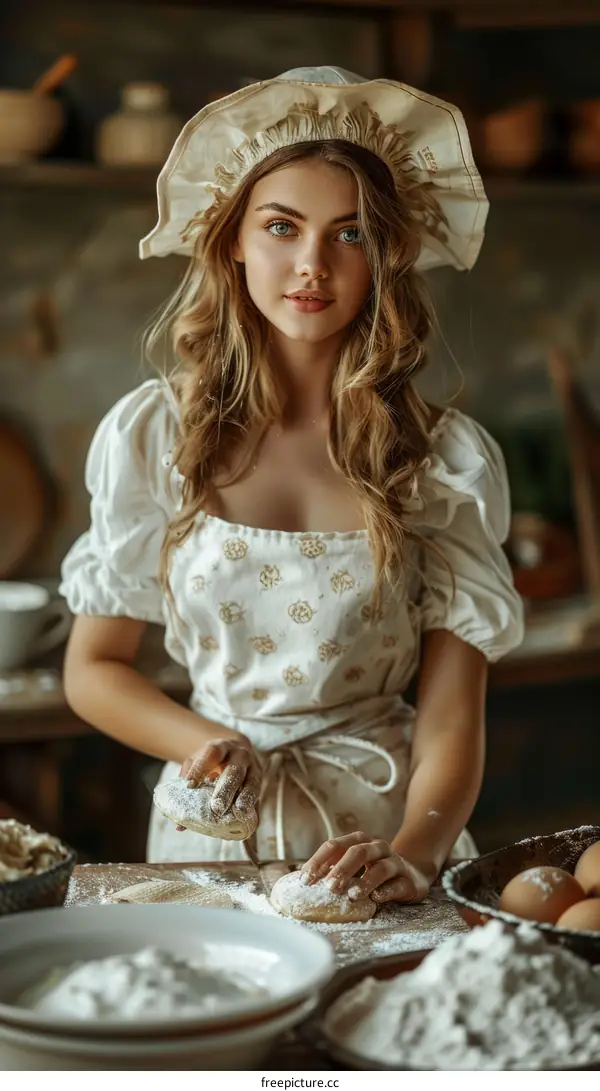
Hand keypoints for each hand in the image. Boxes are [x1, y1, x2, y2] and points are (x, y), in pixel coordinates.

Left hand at [177, 735, 261, 827]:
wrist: (235, 749)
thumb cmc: (211, 760)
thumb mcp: (197, 762)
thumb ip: (186, 784)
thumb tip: (179, 824)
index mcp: (221, 747)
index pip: (211, 754)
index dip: (201, 769)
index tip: (189, 786)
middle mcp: (240, 755)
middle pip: (234, 770)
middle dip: (226, 789)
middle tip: (216, 807)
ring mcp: (253, 767)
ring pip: (252, 781)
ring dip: (246, 797)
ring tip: (240, 812)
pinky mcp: (260, 782)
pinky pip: (259, 797)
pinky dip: (255, 809)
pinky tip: (249, 821)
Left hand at [301, 831, 432, 903]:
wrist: (413, 873)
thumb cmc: (373, 870)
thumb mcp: (354, 865)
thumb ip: (332, 869)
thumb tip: (300, 880)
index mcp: (358, 841)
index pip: (335, 846)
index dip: (319, 861)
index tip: (304, 879)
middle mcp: (377, 847)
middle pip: (357, 852)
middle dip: (341, 869)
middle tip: (328, 887)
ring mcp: (394, 863)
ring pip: (380, 868)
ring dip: (365, 881)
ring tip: (351, 895)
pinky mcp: (408, 881)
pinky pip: (397, 885)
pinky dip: (386, 891)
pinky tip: (376, 899)